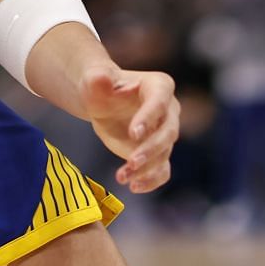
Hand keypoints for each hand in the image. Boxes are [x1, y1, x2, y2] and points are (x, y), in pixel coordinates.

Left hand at [78, 63, 179, 193]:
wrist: (103, 104)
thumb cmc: (101, 87)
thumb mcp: (95, 80)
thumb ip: (98, 79)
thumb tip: (100, 78)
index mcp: (159, 86)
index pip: (159, 103)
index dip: (148, 118)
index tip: (133, 134)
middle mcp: (169, 110)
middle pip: (168, 132)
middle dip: (151, 149)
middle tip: (131, 161)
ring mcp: (165, 133)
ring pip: (164, 154)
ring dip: (146, 168)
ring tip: (123, 177)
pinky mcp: (157, 153)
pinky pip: (163, 170)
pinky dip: (152, 181)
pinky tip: (134, 187)